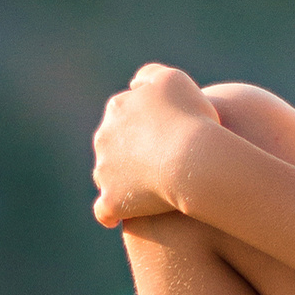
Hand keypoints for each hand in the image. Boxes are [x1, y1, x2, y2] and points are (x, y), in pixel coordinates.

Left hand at [91, 64, 217, 227]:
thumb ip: (150, 76)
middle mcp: (104, 138)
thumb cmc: (189, 117)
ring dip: (121, 180)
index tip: (160, 133)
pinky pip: (105, 210)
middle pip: (111, 145)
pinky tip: (121, 217)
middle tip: (157, 161)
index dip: (142, 124)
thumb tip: (134, 85)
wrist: (191, 158)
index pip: (123, 114)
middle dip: (127, 151)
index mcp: (117, 108)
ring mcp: (105, 171)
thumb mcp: (173, 79)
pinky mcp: (112, 200)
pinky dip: (110, 213)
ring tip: (146, 189)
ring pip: (106, 176)